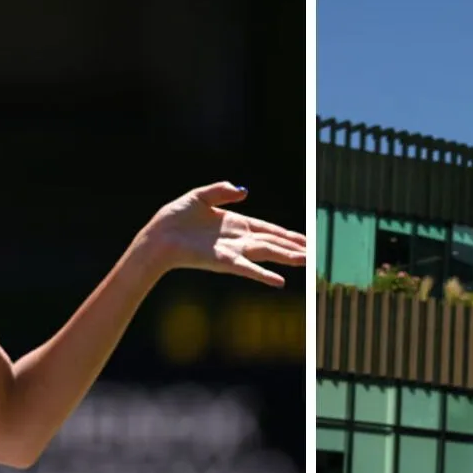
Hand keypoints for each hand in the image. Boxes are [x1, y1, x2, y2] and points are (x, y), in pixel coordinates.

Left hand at [136, 183, 307, 286]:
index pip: (267, 229)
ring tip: (307, 262)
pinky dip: (263, 275)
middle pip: (272, 243)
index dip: (287, 234)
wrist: (157, 237)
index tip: (306, 239)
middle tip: (315, 253)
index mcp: (235, 224)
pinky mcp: (223, 261)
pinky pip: (247, 268)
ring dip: (287, 258)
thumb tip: (244, 191)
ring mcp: (232, 251)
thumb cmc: (174, 218)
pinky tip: (279, 281)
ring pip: (266, 254)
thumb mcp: (200, 196)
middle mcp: (237, 239)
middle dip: (294, 247)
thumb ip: (222, 191)